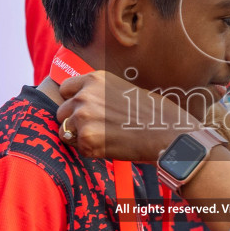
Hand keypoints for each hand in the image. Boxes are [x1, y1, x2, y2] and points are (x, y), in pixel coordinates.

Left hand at [57, 70, 199, 162]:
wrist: (168, 133)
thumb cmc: (152, 112)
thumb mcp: (122, 89)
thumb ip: (98, 94)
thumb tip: (83, 103)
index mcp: (94, 79)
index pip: (64, 89)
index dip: (72, 101)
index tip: (83, 110)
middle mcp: (84, 96)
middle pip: (61, 112)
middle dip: (74, 121)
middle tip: (97, 129)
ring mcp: (83, 118)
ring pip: (65, 131)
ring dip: (80, 137)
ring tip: (104, 138)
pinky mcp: (87, 141)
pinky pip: (78, 149)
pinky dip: (91, 151)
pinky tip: (110, 146)